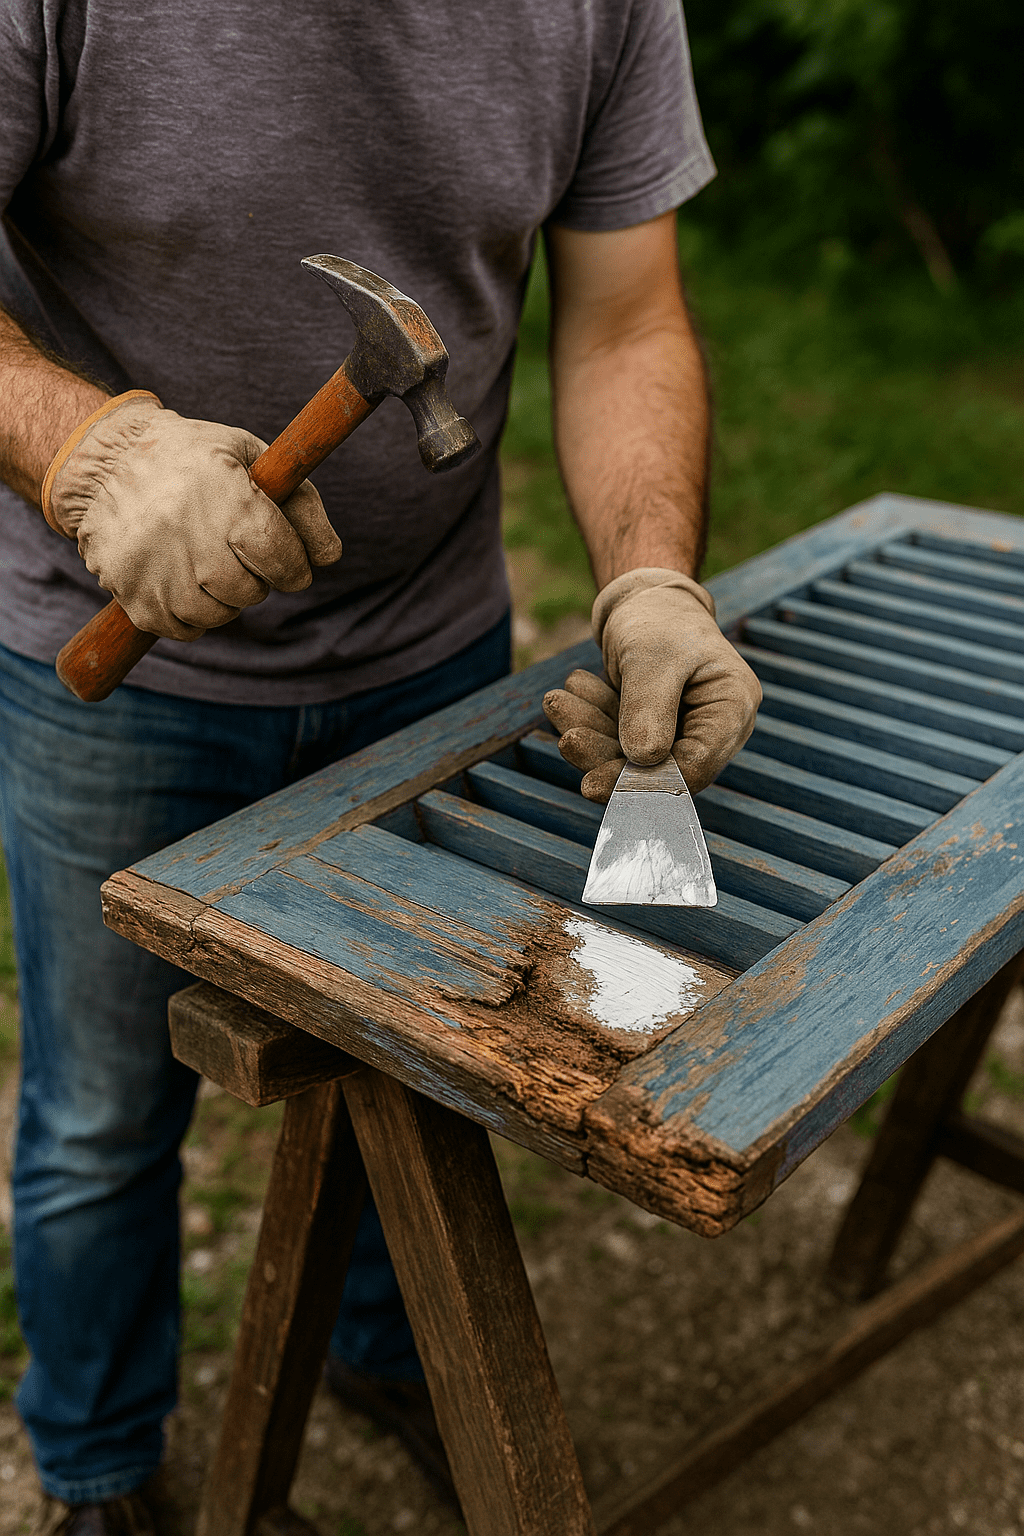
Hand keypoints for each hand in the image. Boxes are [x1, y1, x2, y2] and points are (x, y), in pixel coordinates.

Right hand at [45, 394, 341, 639]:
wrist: (107, 461)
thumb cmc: (194, 460)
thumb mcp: (251, 458)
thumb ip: (300, 504)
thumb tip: (329, 557)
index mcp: (226, 498)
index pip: (282, 559)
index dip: (293, 566)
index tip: (289, 563)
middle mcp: (189, 536)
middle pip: (251, 591)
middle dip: (256, 579)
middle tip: (237, 553)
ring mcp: (156, 569)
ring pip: (218, 615)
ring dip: (224, 599)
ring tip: (207, 564)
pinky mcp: (132, 594)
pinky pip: (182, 629)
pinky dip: (192, 615)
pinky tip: (183, 580)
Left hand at [543, 568, 760, 802]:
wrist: (646, 599)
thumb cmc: (659, 618)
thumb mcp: (652, 655)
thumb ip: (648, 707)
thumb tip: (642, 760)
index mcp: (732, 708)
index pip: (694, 766)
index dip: (645, 782)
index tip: (594, 781)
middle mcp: (714, 727)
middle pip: (661, 769)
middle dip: (607, 757)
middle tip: (568, 741)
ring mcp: (684, 731)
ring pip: (633, 758)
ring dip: (591, 735)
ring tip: (557, 701)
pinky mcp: (655, 731)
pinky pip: (620, 741)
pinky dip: (591, 722)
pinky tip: (570, 695)